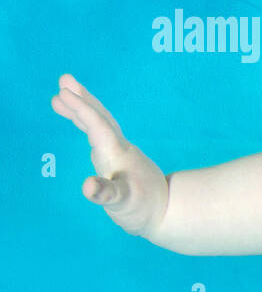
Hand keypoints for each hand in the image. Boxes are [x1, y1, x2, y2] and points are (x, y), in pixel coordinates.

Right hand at [50, 74, 168, 237]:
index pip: (98, 126)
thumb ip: (106, 194)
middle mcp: (119, 149)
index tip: (62, 93)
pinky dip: (89, 124)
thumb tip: (88, 187)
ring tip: (62, 95)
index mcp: (117, 154)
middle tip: (64, 79)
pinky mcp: (120, 160)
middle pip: (101, 118)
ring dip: (84, 108)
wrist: (168, 212)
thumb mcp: (122, 203)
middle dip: (82, 99)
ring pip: (102, 124)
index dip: (81, 109)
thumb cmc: (142, 209)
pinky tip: (81, 122)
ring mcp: (120, 153)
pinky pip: (102, 135)